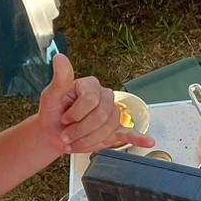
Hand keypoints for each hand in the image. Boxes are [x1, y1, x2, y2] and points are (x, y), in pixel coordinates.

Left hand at [37, 53, 154, 155]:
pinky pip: (129, 133)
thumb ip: (60, 77)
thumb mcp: (52, 94)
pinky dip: (139, 138)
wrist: (53, 133)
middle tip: (66, 136)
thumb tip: (59, 57)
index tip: (64, 118)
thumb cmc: (53, 112)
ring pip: (107, 129)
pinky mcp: (114, 130)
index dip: (76, 113)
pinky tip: (148, 141)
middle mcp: (104, 97)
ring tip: (74, 143)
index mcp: (91, 86)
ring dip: (88, 141)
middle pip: (101, 116)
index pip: (91, 99)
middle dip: (80, 130)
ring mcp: (111, 113)